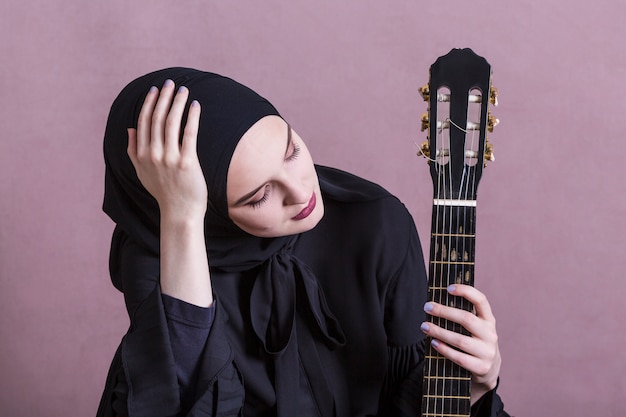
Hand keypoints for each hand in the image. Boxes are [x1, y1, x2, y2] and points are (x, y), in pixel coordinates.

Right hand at [127, 79, 206, 221]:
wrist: (180, 212)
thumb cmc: (163, 192)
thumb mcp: (141, 172)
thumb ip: (133, 150)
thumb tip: (129, 129)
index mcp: (141, 155)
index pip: (144, 122)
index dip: (149, 103)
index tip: (155, 89)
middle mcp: (153, 154)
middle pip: (157, 118)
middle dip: (163, 97)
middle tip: (170, 83)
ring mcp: (169, 158)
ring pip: (171, 123)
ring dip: (177, 103)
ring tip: (184, 90)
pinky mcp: (187, 163)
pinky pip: (189, 134)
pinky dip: (192, 117)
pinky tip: (195, 106)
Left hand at [420, 284, 500, 403]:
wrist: (489, 370)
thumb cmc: (474, 342)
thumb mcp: (475, 328)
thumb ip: (462, 316)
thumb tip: (436, 303)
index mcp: (489, 320)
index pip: (481, 300)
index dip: (466, 291)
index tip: (448, 288)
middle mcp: (490, 334)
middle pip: (466, 319)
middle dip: (444, 312)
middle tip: (427, 307)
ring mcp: (487, 352)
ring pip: (460, 340)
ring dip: (439, 332)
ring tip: (425, 326)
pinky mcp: (481, 368)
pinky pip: (459, 358)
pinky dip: (444, 350)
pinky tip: (434, 343)